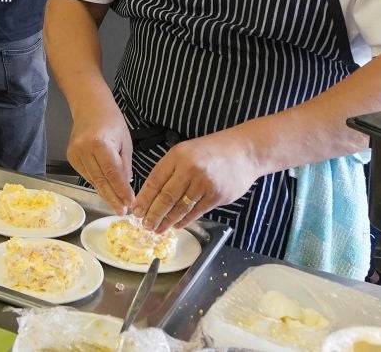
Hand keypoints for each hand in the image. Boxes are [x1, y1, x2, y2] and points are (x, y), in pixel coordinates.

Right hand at [66, 102, 135, 214]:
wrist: (89, 106)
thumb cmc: (111, 121)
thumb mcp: (125, 142)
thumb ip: (125, 165)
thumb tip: (125, 186)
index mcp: (100, 144)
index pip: (112, 173)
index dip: (121, 190)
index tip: (130, 203)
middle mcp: (84, 150)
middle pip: (100, 180)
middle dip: (112, 198)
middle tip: (121, 211)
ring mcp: (75, 154)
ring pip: (92, 180)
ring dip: (105, 193)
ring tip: (116, 204)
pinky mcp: (71, 157)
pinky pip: (86, 175)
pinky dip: (96, 183)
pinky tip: (105, 189)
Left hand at [133, 130, 263, 232]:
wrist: (244, 152)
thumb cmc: (212, 151)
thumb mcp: (185, 152)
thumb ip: (169, 170)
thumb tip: (151, 194)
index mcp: (177, 156)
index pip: (155, 180)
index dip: (144, 198)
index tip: (136, 211)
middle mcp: (189, 169)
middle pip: (166, 197)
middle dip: (153, 214)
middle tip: (145, 225)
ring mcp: (204, 183)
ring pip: (180, 207)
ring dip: (167, 221)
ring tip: (157, 229)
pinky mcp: (217, 196)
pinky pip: (196, 212)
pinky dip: (184, 220)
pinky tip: (176, 226)